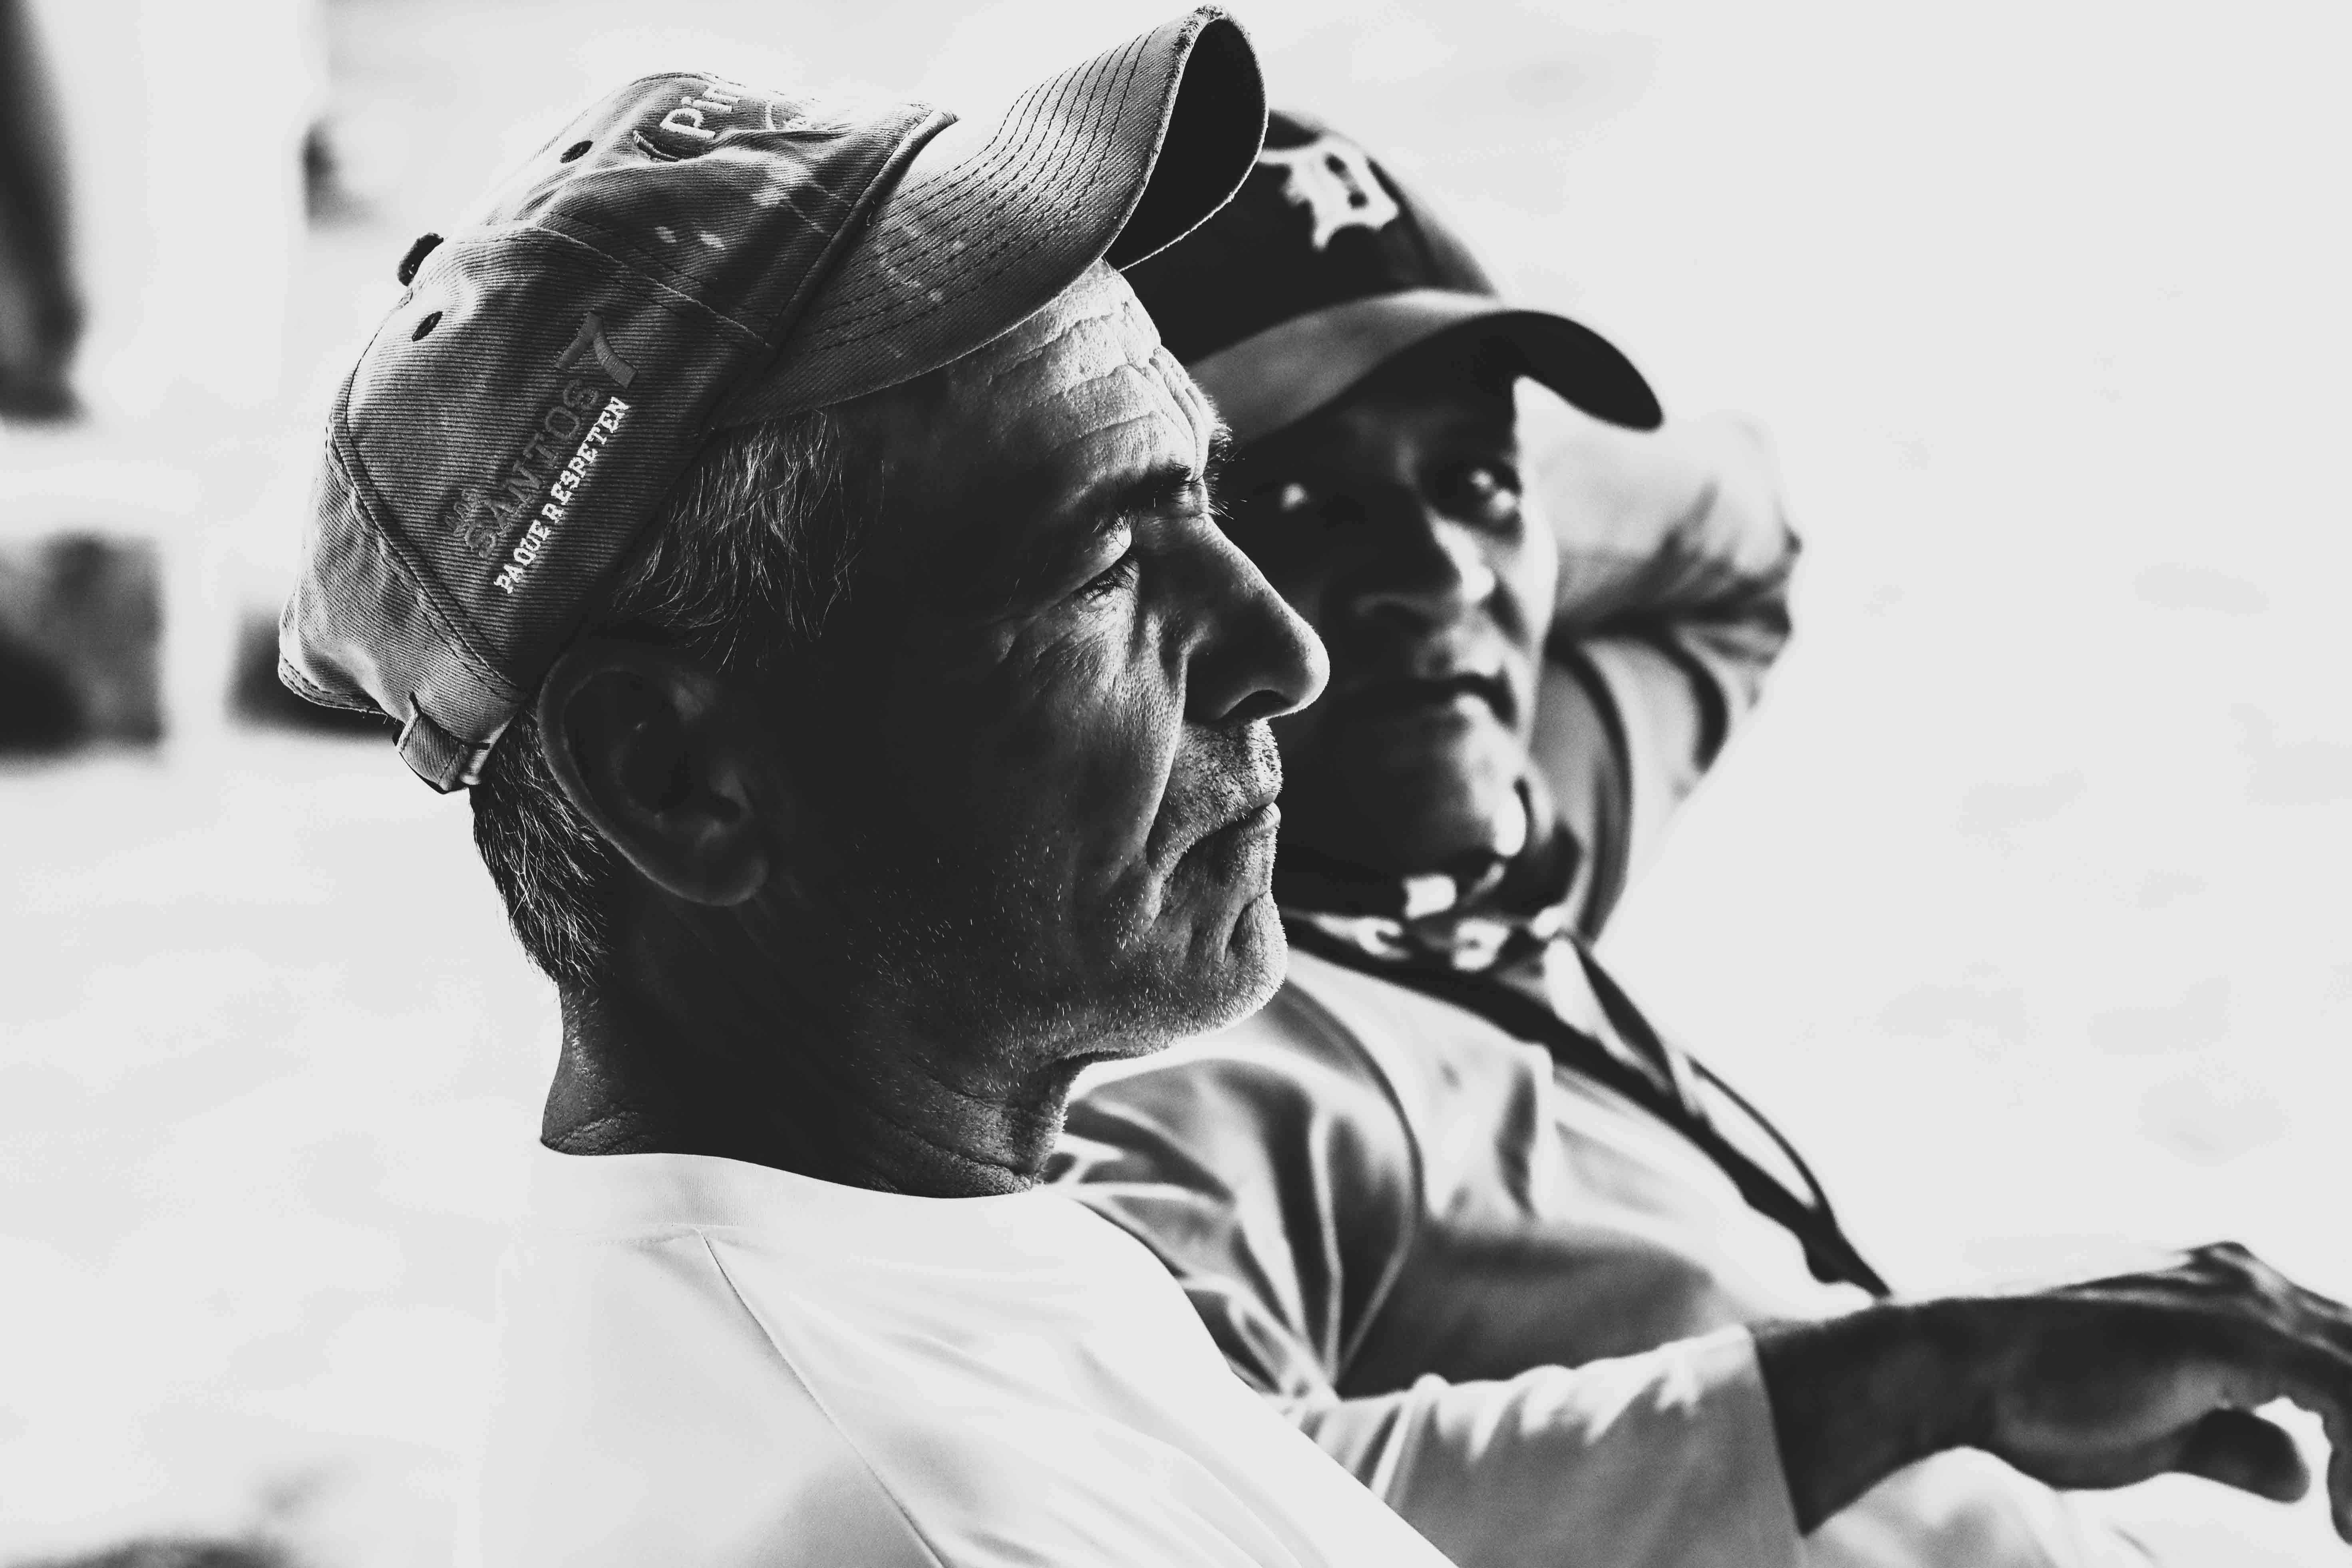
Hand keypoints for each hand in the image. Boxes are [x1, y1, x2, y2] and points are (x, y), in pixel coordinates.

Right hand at [1754, 1243, 2351, 1539]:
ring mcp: (2244, 1298)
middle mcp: (2246, 1277)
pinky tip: (2335, 1520)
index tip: (2345, 1514)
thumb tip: (2303, 1477)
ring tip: (2348, 1529)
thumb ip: (2234, 1443)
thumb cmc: (2037, 1398)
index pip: (2341, 1353)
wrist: (1959, 1362)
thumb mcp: (2158, 1434)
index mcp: (2230, 1289)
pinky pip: (2349, 1393)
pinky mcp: (2236, 1334)